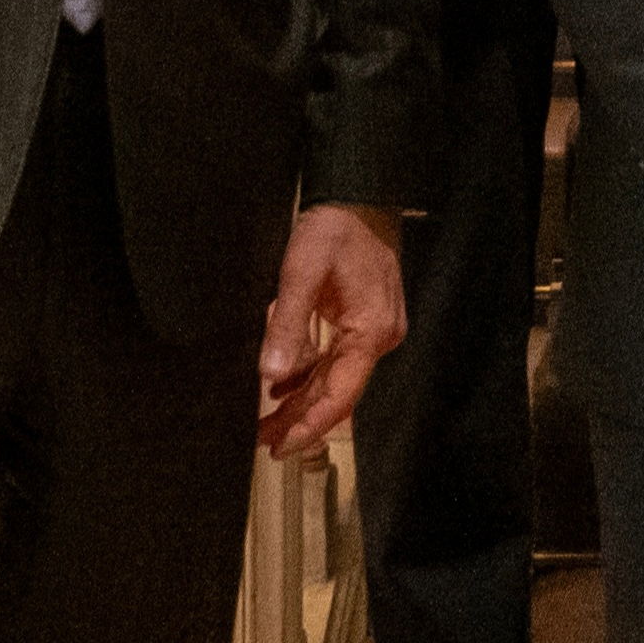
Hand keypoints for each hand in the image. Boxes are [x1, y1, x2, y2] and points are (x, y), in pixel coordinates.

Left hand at [259, 202, 407, 454]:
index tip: (280, 447)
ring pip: (336, 377)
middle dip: (301, 419)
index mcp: (369, 331)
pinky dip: (311, 373)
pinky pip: (338, 357)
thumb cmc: (336, 227)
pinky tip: (283, 382)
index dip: (309, 426)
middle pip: (338, 392)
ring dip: (303, 398)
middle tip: (265, 440)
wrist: (361, 195)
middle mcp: (379, 337)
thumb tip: (269, 375)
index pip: (339, 396)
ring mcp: (375, 329)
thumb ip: (287, 325)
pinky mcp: (366, 319)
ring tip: (267, 420)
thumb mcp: (302, 272)